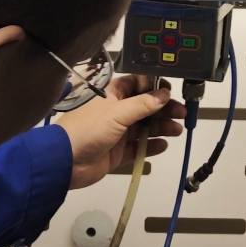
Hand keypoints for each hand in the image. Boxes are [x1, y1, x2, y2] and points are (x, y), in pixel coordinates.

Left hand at [55, 75, 185, 188]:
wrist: (63, 162)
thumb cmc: (88, 129)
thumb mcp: (117, 113)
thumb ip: (143, 104)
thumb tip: (165, 94)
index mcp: (112, 94)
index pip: (138, 84)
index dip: (155, 86)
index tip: (172, 91)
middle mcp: (116, 111)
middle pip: (145, 107)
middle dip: (163, 109)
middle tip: (181, 113)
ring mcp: (117, 132)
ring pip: (144, 127)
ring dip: (161, 127)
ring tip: (177, 130)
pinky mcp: (117, 152)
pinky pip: (138, 148)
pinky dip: (151, 146)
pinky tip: (163, 145)